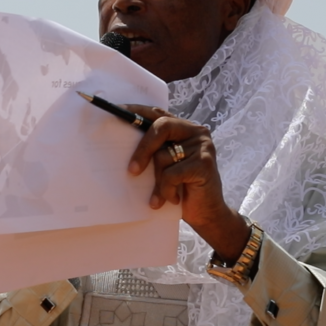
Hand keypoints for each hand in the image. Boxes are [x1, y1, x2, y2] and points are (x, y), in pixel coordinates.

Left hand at [124, 104, 250, 263]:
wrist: (207, 213)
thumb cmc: (181, 188)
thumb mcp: (166, 166)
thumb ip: (155, 150)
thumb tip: (122, 143)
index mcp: (184, 128)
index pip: (158, 113)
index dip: (137, 111)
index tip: (117, 111)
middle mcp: (196, 132)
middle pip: (161, 127)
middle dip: (143, 149)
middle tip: (132, 171)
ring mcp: (203, 146)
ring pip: (164, 156)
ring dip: (158, 181)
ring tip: (161, 195)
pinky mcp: (205, 163)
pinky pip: (172, 174)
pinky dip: (167, 190)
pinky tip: (173, 200)